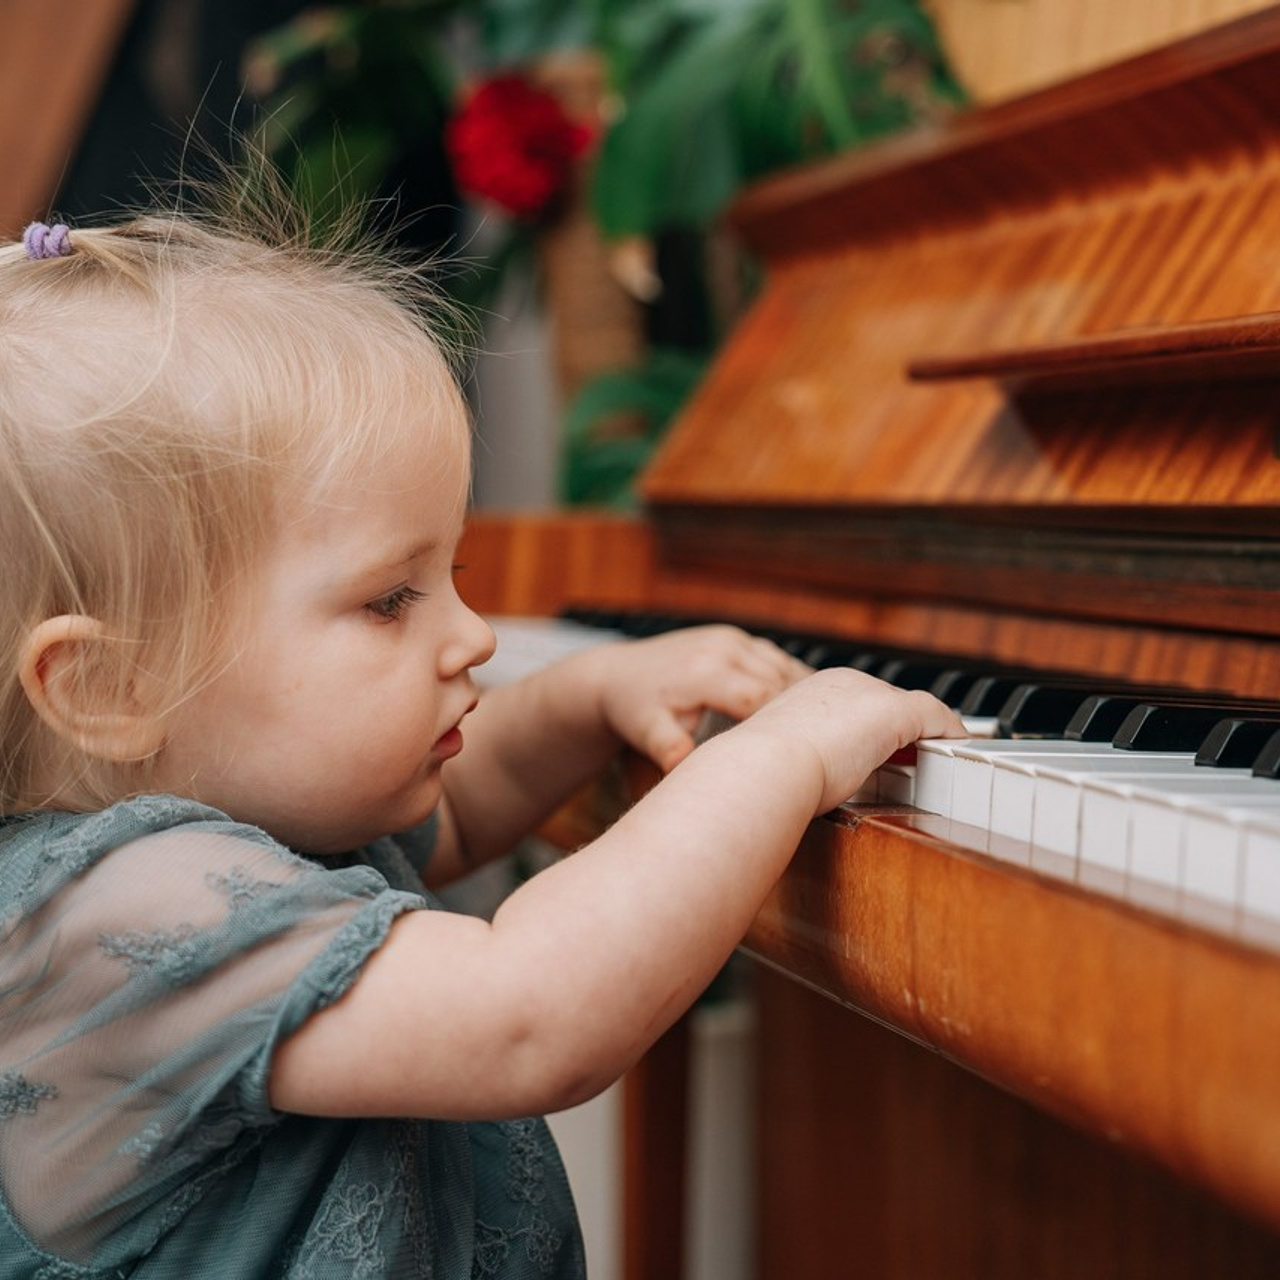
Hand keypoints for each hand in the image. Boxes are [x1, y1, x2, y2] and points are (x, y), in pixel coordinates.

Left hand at [589, 625, 810, 771]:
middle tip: (823, 743)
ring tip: (823, 724)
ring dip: (801, 692)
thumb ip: (668, 747)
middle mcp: (723, 648)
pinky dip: (790, 676)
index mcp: (707, 672)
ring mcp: (729, 638)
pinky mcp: (732, 636)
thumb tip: (683, 767)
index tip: (800, 752)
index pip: (762, 699)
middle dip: (799, 710)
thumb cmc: (633, 708)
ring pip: (782, 665)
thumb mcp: (646, 731)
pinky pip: (772, 656)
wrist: (616, 675)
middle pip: (780, 681)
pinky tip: (804, 701)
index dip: (784, 725)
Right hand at [732, 667, 966, 813]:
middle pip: (887, 703)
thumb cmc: (761, 772)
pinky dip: (950, 734)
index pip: (856, 704)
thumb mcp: (780, 758)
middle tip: (914, 761)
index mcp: (810, 692)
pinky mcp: (893, 711)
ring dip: (927, 734)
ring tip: (936, 760)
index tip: (882, 754)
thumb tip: (799, 777)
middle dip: (903, 731)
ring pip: (912, 710)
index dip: (873, 731)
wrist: (763, 767)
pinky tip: (957, 752)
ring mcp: (867, 693)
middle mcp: (840, 683)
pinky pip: (936, 718)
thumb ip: (797, 758)